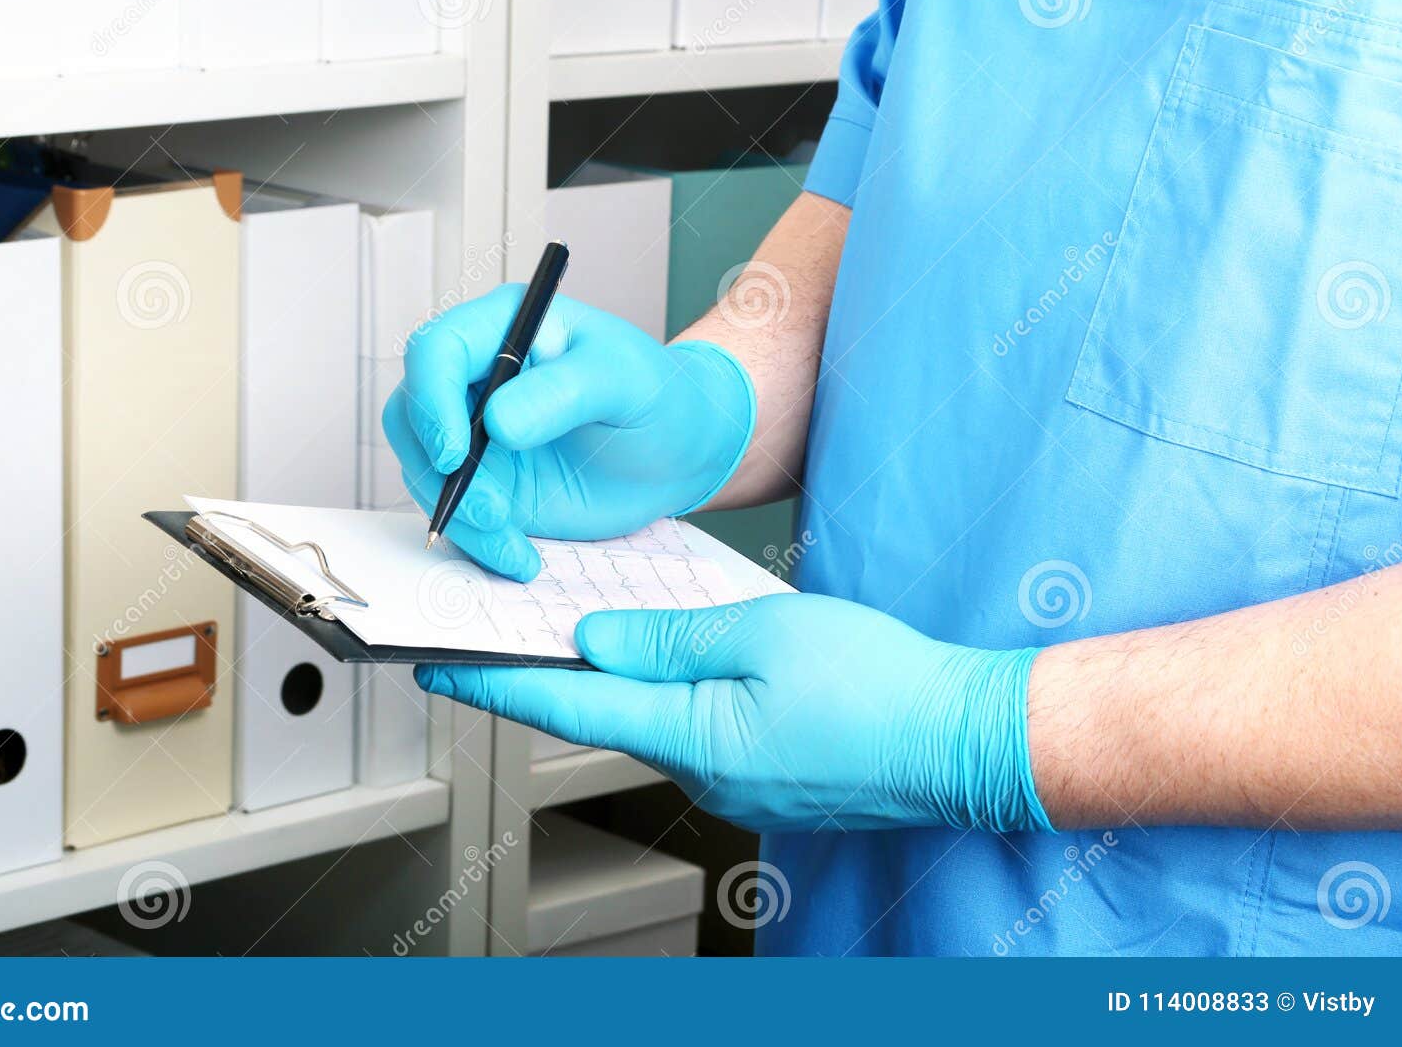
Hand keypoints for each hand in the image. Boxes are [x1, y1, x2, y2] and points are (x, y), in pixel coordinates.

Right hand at [383, 286, 753, 579]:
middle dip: (439, 471)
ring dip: (458, 514)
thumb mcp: (626, 380)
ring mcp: (474, 432)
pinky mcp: (483, 481)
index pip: (436, 350)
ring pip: (423, 470)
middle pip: (410, 413)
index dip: (431, 399)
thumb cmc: (659, 396)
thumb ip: (566, 390)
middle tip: (491, 511)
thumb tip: (499, 421)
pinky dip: (477, 541)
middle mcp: (477, 377)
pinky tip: (520, 555)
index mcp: (505, 327)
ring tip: (514, 539)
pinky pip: (453, 512)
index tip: (457, 452)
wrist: (679, 452)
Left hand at [415, 593, 1052, 833]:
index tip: (435, 665)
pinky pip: (697, 726)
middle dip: (556, 670)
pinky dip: (673, 690)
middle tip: (514, 621)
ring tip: (602, 622)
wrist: (966, 742)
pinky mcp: (764, 775)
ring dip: (621, 677)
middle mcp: (701, 770)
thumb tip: (593, 640)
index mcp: (691, 735)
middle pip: (604, 714)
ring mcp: (734, 780)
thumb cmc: (880, 685)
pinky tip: (682, 655)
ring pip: (654, 718)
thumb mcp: (762, 633)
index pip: (563, 710)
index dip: (491, 684)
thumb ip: (667, 637)